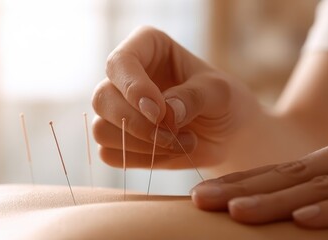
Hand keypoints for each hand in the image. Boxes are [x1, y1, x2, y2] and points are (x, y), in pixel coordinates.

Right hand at [92, 26, 258, 168]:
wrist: (227, 134)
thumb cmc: (223, 101)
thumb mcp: (219, 92)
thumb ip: (193, 97)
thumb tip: (165, 113)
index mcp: (144, 47)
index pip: (119, 62)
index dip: (133, 88)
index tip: (159, 111)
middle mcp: (123, 76)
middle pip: (102, 98)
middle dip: (138, 124)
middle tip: (173, 133)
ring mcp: (115, 109)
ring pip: (100, 129)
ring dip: (142, 144)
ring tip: (180, 143)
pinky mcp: (116, 140)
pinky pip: (109, 154)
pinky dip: (141, 159)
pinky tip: (168, 152)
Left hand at [191, 132, 327, 227]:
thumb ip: (321, 189)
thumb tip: (281, 212)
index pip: (283, 171)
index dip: (242, 182)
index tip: (202, 192)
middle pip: (290, 175)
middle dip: (242, 188)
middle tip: (199, 198)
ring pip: (318, 185)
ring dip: (274, 200)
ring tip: (235, 210)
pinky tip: (301, 218)